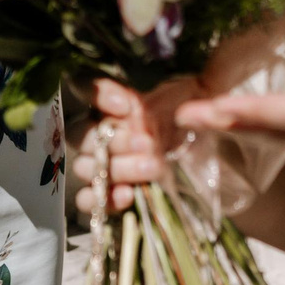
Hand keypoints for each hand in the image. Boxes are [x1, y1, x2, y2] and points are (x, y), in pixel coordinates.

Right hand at [74, 77, 205, 213]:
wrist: (205, 158)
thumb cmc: (194, 122)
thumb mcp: (198, 98)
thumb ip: (201, 86)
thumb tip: (203, 84)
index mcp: (113, 101)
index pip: (82, 85)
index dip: (96, 95)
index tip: (126, 105)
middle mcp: (99, 130)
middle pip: (79, 133)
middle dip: (113, 139)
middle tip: (147, 143)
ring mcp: (99, 164)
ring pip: (84, 166)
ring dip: (116, 169)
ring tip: (152, 167)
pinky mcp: (106, 194)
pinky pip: (86, 200)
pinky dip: (102, 198)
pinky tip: (128, 194)